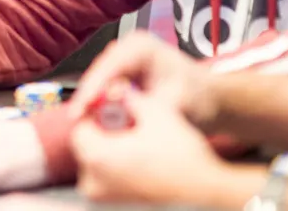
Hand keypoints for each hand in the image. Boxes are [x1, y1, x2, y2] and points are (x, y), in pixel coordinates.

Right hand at [69, 31, 216, 130]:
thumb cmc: (201, 99)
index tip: (78, 113)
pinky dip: (98, 104)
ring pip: (98, 81)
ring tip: (79, 124)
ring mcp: (123, 58)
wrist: (211, 102)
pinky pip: (104, 87)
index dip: (90, 91)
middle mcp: (127, 47)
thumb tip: (113, 103)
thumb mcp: (176, 103)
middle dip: (86, 98)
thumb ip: (145, 103)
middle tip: (74, 122)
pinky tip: (91, 120)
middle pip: (98, 73)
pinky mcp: (121, 72)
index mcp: (141, 46)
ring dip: (90, 102)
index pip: (108, 67)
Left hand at [71, 90, 235, 205]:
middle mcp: (93, 183)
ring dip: (110, 152)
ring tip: (137, 146)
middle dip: (103, 134)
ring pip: (97, 165)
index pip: (80, 128)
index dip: (97, 116)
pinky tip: (142, 162)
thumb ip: (131, 98)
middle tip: (127, 128)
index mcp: (96, 158)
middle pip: (86, 147)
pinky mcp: (114, 208)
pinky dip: (119, 170)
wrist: (208, 195)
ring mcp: (104, 199)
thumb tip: (118, 88)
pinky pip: (108, 181)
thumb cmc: (183, 159)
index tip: (113, 112)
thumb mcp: (158, 114)